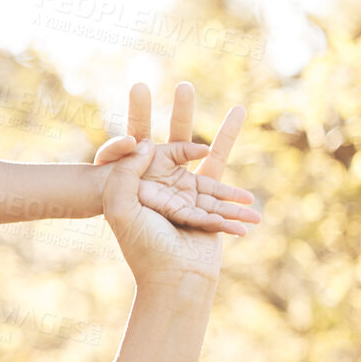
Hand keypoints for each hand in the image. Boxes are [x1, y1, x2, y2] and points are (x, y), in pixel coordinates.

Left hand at [99, 87, 246, 288]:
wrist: (175, 276)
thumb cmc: (144, 245)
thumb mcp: (122, 207)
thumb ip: (125, 173)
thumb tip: (143, 143)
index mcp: (135, 185)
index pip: (137, 145)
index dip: (137, 116)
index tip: (140, 87)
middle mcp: (161, 186)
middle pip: (173, 141)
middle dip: (179, 113)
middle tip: (184, 85)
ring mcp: (186, 193)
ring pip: (204, 153)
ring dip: (219, 130)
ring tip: (234, 104)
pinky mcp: (209, 203)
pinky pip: (223, 172)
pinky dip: (229, 139)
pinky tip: (238, 116)